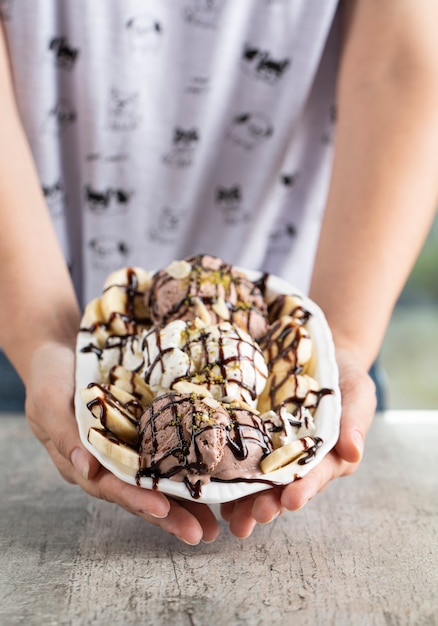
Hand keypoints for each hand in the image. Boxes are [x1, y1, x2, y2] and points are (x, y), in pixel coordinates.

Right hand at [25, 341, 219, 544]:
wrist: (63, 350)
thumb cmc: (49, 378)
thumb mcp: (47, 403)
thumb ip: (64, 436)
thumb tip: (85, 469)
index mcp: (82, 462)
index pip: (111, 487)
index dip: (136, 499)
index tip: (162, 509)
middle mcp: (107, 462)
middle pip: (139, 494)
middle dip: (169, 515)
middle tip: (200, 533)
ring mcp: (127, 448)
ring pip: (156, 481)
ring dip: (183, 502)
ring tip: (212, 524)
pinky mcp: (142, 431)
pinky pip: (165, 453)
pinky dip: (185, 468)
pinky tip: (209, 480)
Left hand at [220, 347, 376, 537]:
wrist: (315, 353)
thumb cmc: (342, 377)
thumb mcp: (356, 391)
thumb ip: (355, 420)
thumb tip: (354, 452)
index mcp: (329, 455)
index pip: (316, 474)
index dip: (304, 488)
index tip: (291, 500)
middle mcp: (300, 460)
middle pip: (284, 486)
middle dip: (270, 503)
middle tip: (255, 517)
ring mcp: (275, 451)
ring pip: (259, 481)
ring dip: (246, 501)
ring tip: (232, 519)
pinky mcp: (254, 437)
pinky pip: (240, 457)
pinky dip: (228, 475)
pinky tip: (214, 488)